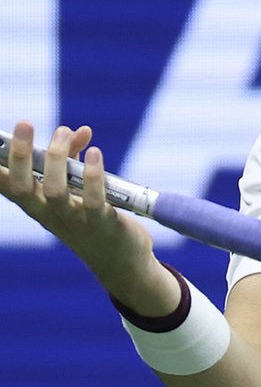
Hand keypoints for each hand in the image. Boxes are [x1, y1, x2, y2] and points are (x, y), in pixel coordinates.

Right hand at [0, 120, 176, 310]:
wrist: (123, 263)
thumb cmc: (94, 220)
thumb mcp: (78, 190)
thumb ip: (75, 159)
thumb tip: (81, 130)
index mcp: (38, 206)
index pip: (6, 185)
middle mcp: (50, 215)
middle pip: (22, 187)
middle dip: (20, 155)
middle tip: (24, 123)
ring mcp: (76, 222)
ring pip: (55, 192)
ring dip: (57, 159)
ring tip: (64, 132)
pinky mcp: (103, 225)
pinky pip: (93, 200)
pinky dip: (93, 175)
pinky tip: (95, 153)